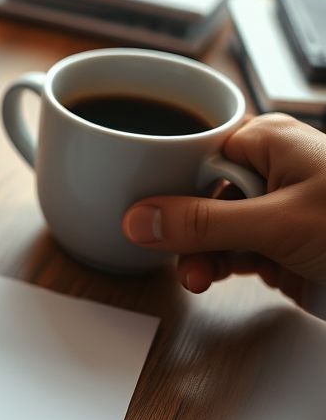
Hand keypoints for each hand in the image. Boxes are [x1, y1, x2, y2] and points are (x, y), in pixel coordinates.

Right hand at [122, 114, 325, 304]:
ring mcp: (274, 211)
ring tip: (197, 277)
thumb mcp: (276, 223)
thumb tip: (141, 218)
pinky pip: (229, 252)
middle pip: (197, 194)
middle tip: (171, 251)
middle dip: (183, 228)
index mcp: (270, 141)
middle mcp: (270, 170)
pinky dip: (217, 267)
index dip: (167, 181)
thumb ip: (203, 223)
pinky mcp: (278, 246)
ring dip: (197, 254)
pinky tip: (213, 277)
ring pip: (210, 228)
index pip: (196, 151)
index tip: (142, 208)